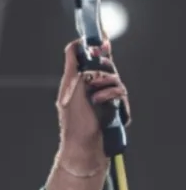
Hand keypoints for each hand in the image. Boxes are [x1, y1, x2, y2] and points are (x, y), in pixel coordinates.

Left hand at [56, 37, 130, 156]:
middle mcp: (93, 87)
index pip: (88, 57)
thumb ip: (73, 67)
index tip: (99, 41)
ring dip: (106, 84)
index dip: (94, 47)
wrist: (83, 148)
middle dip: (102, 66)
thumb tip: (75, 45)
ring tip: (95, 97)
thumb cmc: (72, 123)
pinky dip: (112, 96)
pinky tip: (101, 104)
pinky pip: (121, 94)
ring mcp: (106, 97)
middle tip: (95, 72)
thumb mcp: (68, 91)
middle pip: (105, 65)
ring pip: (115, 78)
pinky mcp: (117, 108)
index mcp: (79, 82)